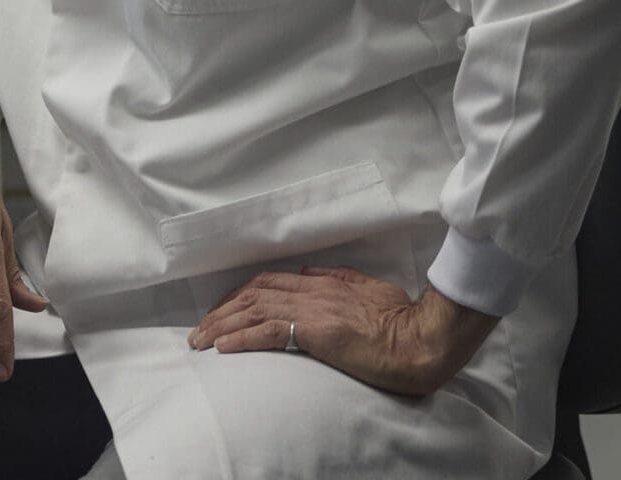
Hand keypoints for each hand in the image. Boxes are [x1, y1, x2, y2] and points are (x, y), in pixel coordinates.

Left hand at [187, 266, 497, 396]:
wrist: (420, 340)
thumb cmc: (401, 319)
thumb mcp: (367, 288)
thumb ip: (337, 279)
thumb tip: (309, 272)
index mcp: (323, 282)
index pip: (267, 282)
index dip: (238, 295)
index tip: (221, 310)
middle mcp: (313, 291)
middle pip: (253, 294)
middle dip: (221, 311)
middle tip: (200, 330)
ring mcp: (314, 309)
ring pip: (254, 311)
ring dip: (222, 326)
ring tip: (201, 341)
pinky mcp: (318, 332)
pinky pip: (270, 332)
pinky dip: (242, 338)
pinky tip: (223, 347)